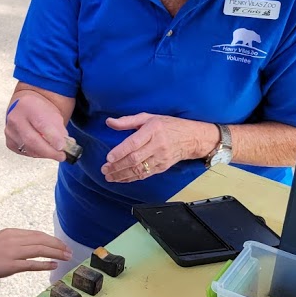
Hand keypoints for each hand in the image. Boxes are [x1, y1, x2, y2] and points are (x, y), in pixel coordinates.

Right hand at [0, 228, 70, 281]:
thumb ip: (12, 244)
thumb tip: (26, 249)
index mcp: (11, 232)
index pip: (37, 234)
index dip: (51, 239)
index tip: (61, 244)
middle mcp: (14, 239)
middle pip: (42, 240)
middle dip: (58, 246)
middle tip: (69, 251)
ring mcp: (13, 252)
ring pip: (40, 250)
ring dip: (56, 253)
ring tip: (66, 257)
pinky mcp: (10, 265)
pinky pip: (32, 264)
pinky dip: (45, 264)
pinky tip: (54, 265)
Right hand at [4, 95, 66, 161]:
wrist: (24, 108)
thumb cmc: (41, 111)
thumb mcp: (53, 113)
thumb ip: (59, 128)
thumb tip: (65, 145)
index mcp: (28, 105)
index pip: (41, 124)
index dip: (53, 137)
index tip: (62, 146)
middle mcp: (15, 118)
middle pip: (32, 140)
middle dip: (49, 151)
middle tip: (62, 156)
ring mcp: (10, 131)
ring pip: (29, 149)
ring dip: (45, 153)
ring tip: (55, 152)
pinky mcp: (9, 142)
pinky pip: (25, 152)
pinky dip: (37, 153)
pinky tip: (42, 149)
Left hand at [101, 113, 218, 182]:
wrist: (191, 138)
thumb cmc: (167, 125)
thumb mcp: (148, 117)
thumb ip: (127, 121)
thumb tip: (109, 122)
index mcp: (153, 130)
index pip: (135, 143)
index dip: (121, 151)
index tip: (109, 158)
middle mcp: (157, 145)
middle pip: (135, 159)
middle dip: (118, 166)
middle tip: (105, 169)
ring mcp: (161, 158)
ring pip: (139, 169)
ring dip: (122, 175)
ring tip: (109, 176)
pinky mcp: (162, 167)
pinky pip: (145, 174)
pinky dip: (131, 178)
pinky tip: (121, 179)